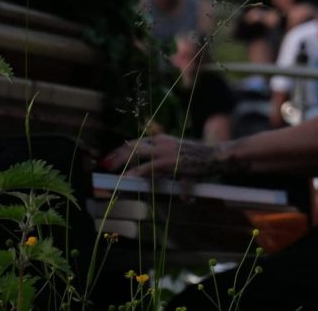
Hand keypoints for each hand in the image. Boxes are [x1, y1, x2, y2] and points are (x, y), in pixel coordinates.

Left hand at [101, 135, 239, 178]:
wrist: (214, 156)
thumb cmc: (197, 160)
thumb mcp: (177, 157)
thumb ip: (163, 165)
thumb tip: (148, 174)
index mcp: (161, 139)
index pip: (136, 142)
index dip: (121, 150)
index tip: (109, 158)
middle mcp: (160, 141)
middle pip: (132, 145)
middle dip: (116, 154)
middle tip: (103, 163)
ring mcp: (164, 151)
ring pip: (136, 152)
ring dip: (121, 160)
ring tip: (109, 168)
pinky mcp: (170, 162)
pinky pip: (149, 167)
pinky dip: (136, 172)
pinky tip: (128, 178)